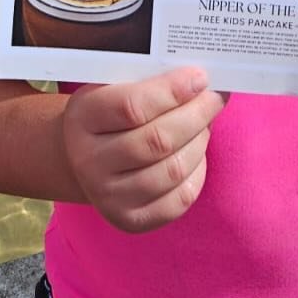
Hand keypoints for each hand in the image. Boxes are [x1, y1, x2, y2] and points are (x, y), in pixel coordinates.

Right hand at [61, 68, 225, 232]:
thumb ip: (149, 80)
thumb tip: (200, 79)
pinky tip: (195, 152)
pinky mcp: (131, 220)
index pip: (132, 106)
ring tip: (205, 123)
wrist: (83, 158)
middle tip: (215, 98)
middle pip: (158, 140)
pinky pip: (180, 198)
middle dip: (197, 115)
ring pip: (173, 169)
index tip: (200, 78)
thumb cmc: (108, 115)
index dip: (172, 91)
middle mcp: (89, 161)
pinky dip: (198, 171)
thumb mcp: (112, 88)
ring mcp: (108, 196)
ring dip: (200, 141)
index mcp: (82, 119)